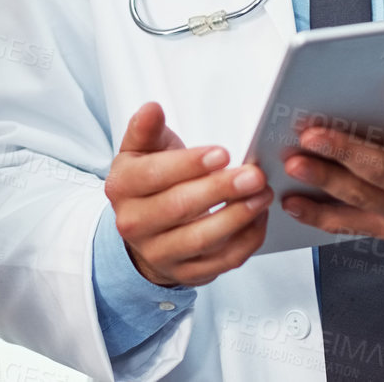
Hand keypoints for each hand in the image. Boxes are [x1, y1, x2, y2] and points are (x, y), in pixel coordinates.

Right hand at [105, 102, 270, 287]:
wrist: (145, 226)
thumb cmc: (150, 180)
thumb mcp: (142, 150)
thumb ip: (147, 129)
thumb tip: (152, 109)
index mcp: (121, 186)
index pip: (154, 175)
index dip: (189, 164)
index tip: (222, 153)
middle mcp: (134, 223)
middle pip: (179, 207)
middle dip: (221, 189)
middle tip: (253, 175)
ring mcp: (158, 252)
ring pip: (202, 239)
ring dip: (238, 216)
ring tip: (262, 195)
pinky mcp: (185, 273)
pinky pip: (221, 261)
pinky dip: (246, 241)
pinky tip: (259, 218)